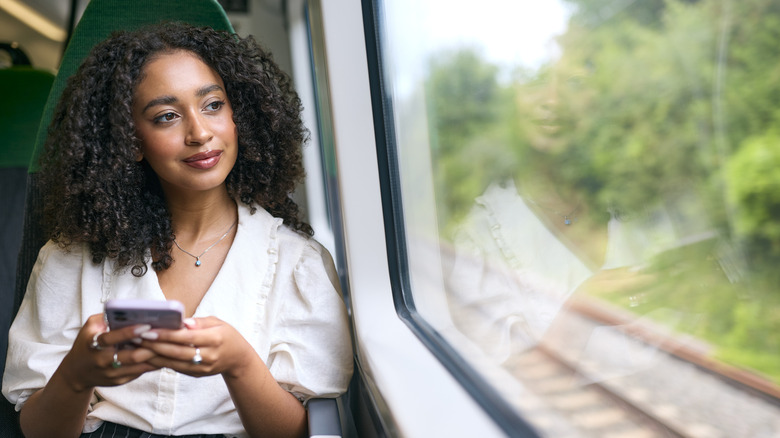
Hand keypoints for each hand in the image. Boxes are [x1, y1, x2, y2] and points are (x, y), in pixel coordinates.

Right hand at [59, 314, 158, 392]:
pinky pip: (140, 372)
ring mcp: (111, 373)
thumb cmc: (88, 342)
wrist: (76, 372)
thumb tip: (130, 310)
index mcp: (93, 344)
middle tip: (167, 336)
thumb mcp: (91, 326)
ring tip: (170, 344)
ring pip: (140, 366)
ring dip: (156, 356)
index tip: (146, 325)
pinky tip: (164, 354)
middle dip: (150, 346)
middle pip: (131, 356)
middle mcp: (102, 360)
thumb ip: (107, 317)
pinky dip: (153, 363)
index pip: (112, 338)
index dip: (129, 332)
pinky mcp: (119, 380)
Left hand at [139, 317, 258, 378]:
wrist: (238, 359)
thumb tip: (183, 322)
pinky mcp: (196, 374)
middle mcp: (209, 355)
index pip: (188, 337)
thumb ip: (199, 322)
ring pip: (174, 363)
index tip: (150, 329)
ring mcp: (202, 367)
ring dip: (153, 356)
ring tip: (137, 347)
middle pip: (177, 352)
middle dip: (155, 345)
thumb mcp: (218, 322)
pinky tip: (148, 355)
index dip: (168, 334)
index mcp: (216, 339)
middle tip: (136, 338)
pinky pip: (175, 368)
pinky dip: (160, 362)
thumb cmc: (226, 335)